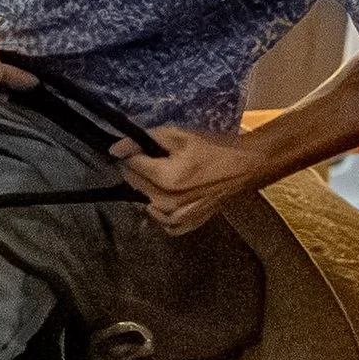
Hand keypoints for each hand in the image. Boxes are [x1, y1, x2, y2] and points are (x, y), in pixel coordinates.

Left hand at [111, 123, 269, 234]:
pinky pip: (163, 222)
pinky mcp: (187, 224)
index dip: (131, 153)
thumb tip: (114, 151)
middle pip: (135, 185)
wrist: (244, 166)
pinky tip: (168, 198)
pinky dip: (160, 211)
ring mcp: (177, 217)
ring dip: (147, 190)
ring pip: (145, 204)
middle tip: (154, 160)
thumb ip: (144, 140)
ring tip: (162, 176)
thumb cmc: (213, 147)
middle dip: (138, 171)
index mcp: (165, 178)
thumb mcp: (179, 135)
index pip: (130, 166)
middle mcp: (167, 202)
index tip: (140, 148)